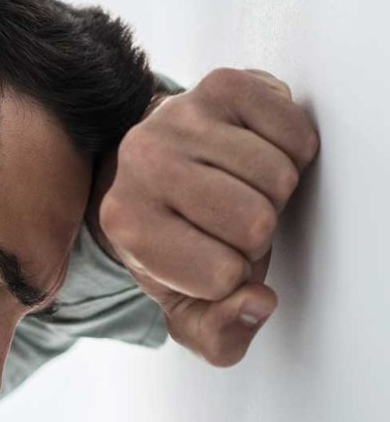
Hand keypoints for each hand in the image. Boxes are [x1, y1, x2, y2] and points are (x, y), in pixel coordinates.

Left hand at [91, 67, 319, 366]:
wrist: (156, 168)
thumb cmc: (173, 239)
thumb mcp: (184, 304)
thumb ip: (217, 335)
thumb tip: (256, 304)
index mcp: (124, 226)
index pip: (223, 275)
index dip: (232, 275)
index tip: (208, 257)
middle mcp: (141, 164)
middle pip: (257, 224)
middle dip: (255, 235)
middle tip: (226, 223)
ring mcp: (178, 118)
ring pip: (280, 177)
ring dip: (273, 193)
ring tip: (237, 189)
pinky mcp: (220, 85)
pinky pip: (296, 132)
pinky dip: (291, 153)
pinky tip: (253, 157)